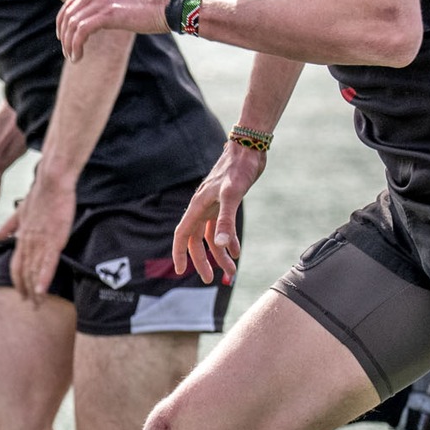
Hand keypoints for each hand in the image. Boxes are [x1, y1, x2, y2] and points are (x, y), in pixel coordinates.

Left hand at [1, 177, 74, 302]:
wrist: (51, 181)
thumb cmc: (39, 195)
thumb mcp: (20, 213)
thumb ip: (8, 227)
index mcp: (22, 237)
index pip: (16, 265)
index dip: (18, 281)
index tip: (21, 294)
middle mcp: (28, 242)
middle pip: (24, 272)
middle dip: (27, 290)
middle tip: (31, 307)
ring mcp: (41, 241)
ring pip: (35, 271)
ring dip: (35, 290)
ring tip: (37, 305)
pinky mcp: (54, 238)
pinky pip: (47, 262)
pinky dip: (43, 278)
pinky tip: (41, 291)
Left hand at [56, 0, 171, 61]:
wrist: (168, 5)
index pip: (71, 2)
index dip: (64, 20)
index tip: (65, 35)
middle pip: (68, 13)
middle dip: (64, 34)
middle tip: (67, 49)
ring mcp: (101, 0)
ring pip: (72, 24)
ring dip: (69, 44)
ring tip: (73, 57)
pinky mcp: (107, 14)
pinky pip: (81, 32)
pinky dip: (76, 46)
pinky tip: (78, 56)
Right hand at [173, 144, 263, 283]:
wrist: (249, 149)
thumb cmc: (238, 169)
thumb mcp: (232, 195)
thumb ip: (226, 220)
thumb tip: (219, 246)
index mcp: (198, 206)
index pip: (183, 235)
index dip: (179, 253)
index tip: (180, 271)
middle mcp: (203, 208)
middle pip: (196, 241)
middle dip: (202, 261)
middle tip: (210, 280)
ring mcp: (214, 206)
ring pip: (211, 237)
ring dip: (219, 255)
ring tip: (231, 271)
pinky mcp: (225, 203)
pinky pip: (222, 228)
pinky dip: (229, 241)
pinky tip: (236, 252)